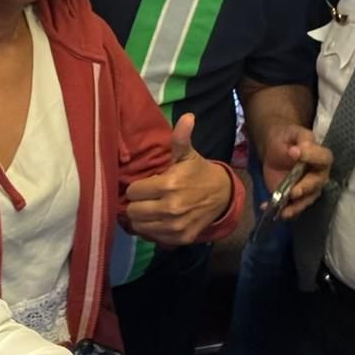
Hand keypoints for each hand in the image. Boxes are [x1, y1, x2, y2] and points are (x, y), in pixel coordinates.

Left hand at [125, 114, 233, 245]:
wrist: (222, 195)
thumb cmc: (198, 172)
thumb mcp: (188, 154)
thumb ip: (180, 138)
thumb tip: (187, 116)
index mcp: (169, 185)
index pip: (133, 192)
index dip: (136, 187)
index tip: (145, 185)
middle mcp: (171, 208)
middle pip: (133, 211)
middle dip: (137, 204)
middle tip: (146, 198)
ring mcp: (175, 226)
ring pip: (140, 226)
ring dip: (143, 218)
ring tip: (150, 208)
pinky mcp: (180, 239)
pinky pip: (154, 237)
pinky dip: (154, 230)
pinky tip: (160, 219)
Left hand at [259, 123, 330, 219]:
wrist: (274, 149)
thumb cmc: (288, 140)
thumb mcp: (294, 133)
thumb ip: (301, 138)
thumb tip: (297, 151)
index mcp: (321, 158)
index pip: (323, 158)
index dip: (312, 156)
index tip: (294, 152)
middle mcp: (318, 176)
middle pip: (316, 185)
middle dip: (305, 188)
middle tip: (293, 191)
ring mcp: (307, 190)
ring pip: (305, 201)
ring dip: (295, 207)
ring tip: (284, 211)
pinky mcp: (293, 198)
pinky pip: (290, 207)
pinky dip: (279, 209)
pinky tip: (266, 206)